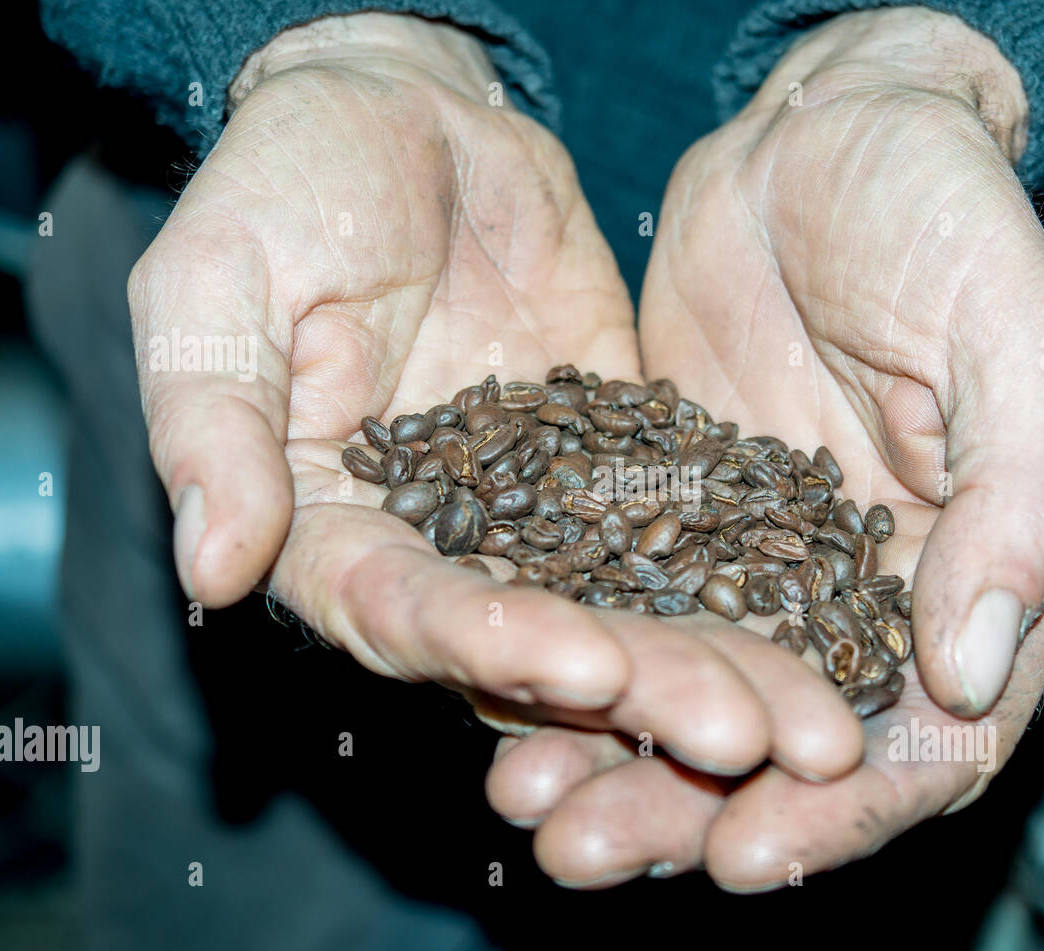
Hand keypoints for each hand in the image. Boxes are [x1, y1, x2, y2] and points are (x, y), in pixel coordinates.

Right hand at [130, 13, 864, 783]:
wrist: (410, 116)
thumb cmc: (289, 181)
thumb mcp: (218, 281)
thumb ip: (213, 424)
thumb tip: (213, 571)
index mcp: (332, 530)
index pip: (407, 612)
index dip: (490, 644)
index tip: (586, 665)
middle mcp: (443, 553)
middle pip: (542, 650)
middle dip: (644, 695)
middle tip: (749, 740)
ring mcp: (540, 521)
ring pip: (632, 616)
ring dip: (719, 671)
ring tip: (814, 723)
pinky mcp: (619, 473)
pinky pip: (687, 538)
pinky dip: (752, 586)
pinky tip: (831, 630)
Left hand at [484, 7, 1043, 888]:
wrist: (827, 133)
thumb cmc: (948, 214)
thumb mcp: (1011, 339)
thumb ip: (1012, 503)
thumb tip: (966, 677)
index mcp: (978, 578)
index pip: (929, 741)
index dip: (844, 812)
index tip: (747, 854)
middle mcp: (868, 595)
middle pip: (787, 748)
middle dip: (690, 810)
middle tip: (589, 853)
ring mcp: (763, 563)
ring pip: (693, 694)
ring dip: (612, 760)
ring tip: (527, 809)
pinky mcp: (674, 516)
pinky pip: (620, 609)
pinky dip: (570, 663)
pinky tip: (500, 698)